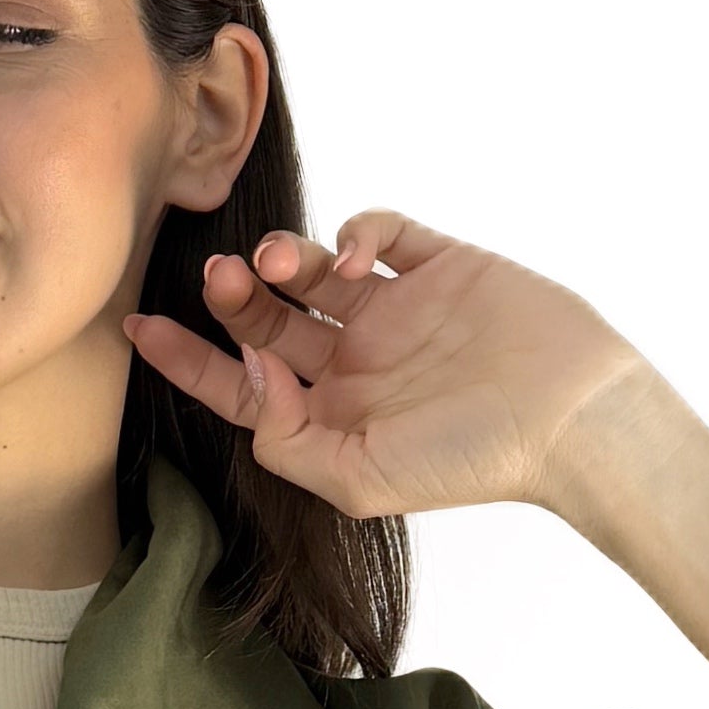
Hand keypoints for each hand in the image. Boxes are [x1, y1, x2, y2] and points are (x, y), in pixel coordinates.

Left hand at [123, 212, 663, 523]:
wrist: (570, 416)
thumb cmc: (471, 459)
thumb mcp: (360, 480)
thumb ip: (288, 441)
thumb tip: (249, 376)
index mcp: (332, 414)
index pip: (242, 382)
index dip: (189, 357)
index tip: (138, 329)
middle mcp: (355, 360)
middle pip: (268, 319)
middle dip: (234, 297)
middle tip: (219, 278)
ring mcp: (396, 308)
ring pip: (312, 268)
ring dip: (282, 257)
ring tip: (275, 263)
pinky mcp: (438, 263)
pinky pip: (378, 229)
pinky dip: (352, 230)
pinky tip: (349, 256)